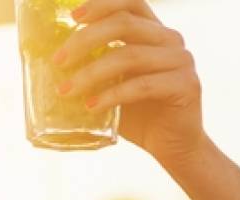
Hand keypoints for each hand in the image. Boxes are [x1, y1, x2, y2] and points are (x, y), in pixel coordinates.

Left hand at [56, 0, 206, 164]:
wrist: (172, 145)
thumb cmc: (138, 113)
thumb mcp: (113, 83)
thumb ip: (95, 66)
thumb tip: (53, 62)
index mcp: (154, 31)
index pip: (130, 2)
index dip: (101, 4)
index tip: (73, 17)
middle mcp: (171, 39)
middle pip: (124, 24)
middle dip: (85, 40)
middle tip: (58, 61)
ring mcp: (181, 60)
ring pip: (129, 56)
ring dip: (91, 73)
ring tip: (66, 91)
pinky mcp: (186, 85)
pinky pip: (142, 85)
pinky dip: (112, 95)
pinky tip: (91, 106)